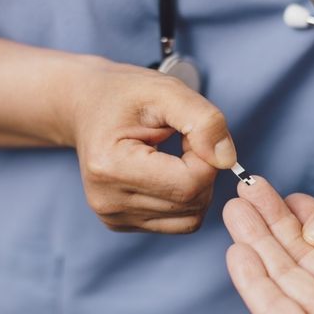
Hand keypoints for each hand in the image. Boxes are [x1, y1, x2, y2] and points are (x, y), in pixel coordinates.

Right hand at [64, 59, 236, 232]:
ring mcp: (113, 217)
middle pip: (192, 203)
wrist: (86, 107)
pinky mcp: (122, 223)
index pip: (190, 183)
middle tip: (184, 141)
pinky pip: (178, 222)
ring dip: (196, 186)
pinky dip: (185, 199)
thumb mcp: (167, 90)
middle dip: (203, 171)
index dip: (207, 158)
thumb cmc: (125, 95)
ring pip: (190, 217)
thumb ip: (205, 120)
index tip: (193, 133)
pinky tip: (167, 173)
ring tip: (174, 155)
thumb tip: (227, 161)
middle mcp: (108, 201)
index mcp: (111, 167)